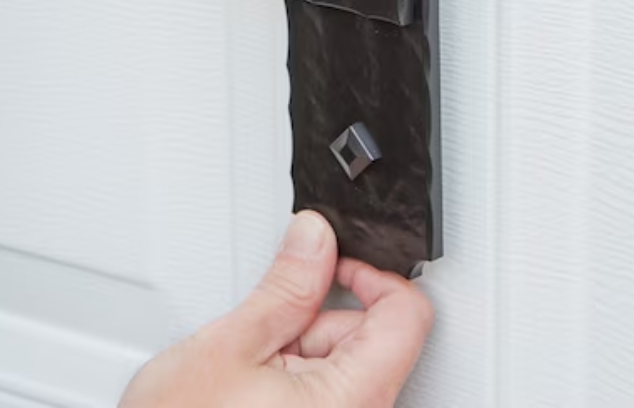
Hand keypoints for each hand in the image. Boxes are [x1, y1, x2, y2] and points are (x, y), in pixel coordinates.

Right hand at [120, 212, 432, 407]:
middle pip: (372, 340)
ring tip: (248, 374)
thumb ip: (284, 289)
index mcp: (353, 400)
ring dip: (303, 356)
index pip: (407, 315)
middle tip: (263, 336)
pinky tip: (255, 393)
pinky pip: (332, 396)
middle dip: (317, 323)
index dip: (370, 276)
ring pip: (348, 368)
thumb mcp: (226, 349)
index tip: (335, 265)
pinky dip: (299, 384)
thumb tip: (316, 241)